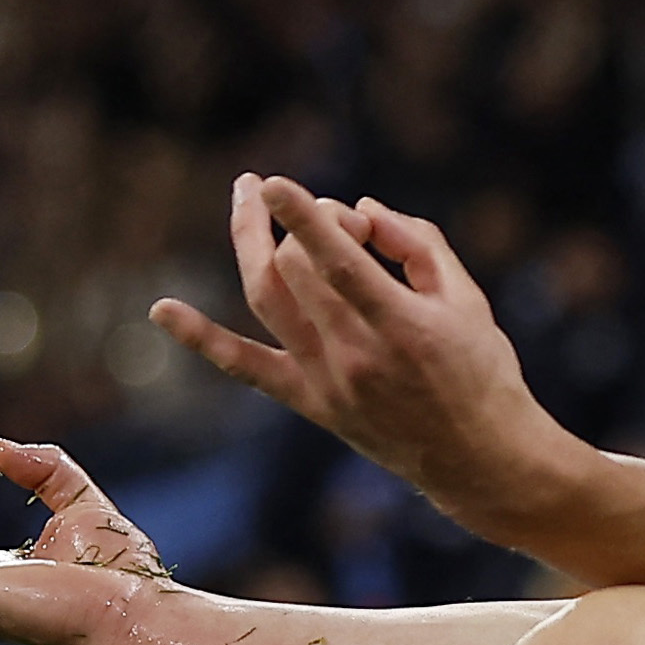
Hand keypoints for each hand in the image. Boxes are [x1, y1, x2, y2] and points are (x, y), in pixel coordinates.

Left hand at [156, 176, 580, 539]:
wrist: (478, 460)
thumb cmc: (482, 370)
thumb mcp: (467, 298)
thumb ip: (418, 242)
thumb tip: (363, 208)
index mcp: (402, 326)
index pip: (338, 262)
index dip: (303, 218)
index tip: (275, 184)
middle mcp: (355, 356)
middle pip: (299, 270)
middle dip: (310, 226)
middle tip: (343, 219)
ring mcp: (325, 383)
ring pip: (266, 300)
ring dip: (248, 243)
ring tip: (246, 197)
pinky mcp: (310, 403)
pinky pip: (245, 367)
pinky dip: (201, 338)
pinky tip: (161, 309)